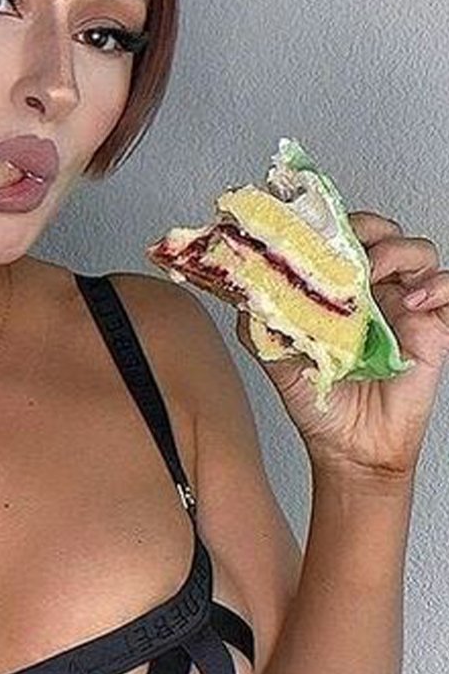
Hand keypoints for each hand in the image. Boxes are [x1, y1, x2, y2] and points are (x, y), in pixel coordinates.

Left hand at [236, 211, 448, 476]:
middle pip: (382, 231)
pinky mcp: (432, 328)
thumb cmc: (319, 403)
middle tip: (350, 248)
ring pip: (418, 251)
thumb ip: (260, 321)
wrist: (348, 448)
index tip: (314, 227)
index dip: (332, 224)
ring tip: (375, 273)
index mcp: (336, 290)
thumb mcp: (276, 357)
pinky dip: (436, 284)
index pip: (341, 237)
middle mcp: (371, 291)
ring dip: (397, 251)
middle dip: (368, 227)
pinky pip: (448, 288)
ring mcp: (404, 306)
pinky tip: (411, 300)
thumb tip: (244, 287)